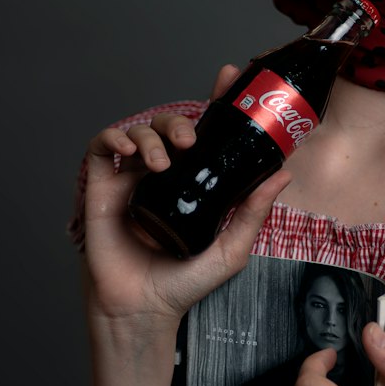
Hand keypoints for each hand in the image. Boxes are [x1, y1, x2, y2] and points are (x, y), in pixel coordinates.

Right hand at [82, 64, 288, 326]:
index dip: (215, 101)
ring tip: (162, 162)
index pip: (205, 133)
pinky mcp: (101, 188)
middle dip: (179, 121)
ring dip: (150, 135)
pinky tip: (129, 153)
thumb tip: (282, 174)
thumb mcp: (232, 247)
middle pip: (168, 124)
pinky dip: (115, 138)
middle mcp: (163, 175)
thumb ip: (254, 211)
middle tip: (190, 140)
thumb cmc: (185, 282)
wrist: (144, 308)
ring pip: (138, 130)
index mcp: (194, 182)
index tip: (229, 77)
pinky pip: (103, 146)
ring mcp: (131, 180)